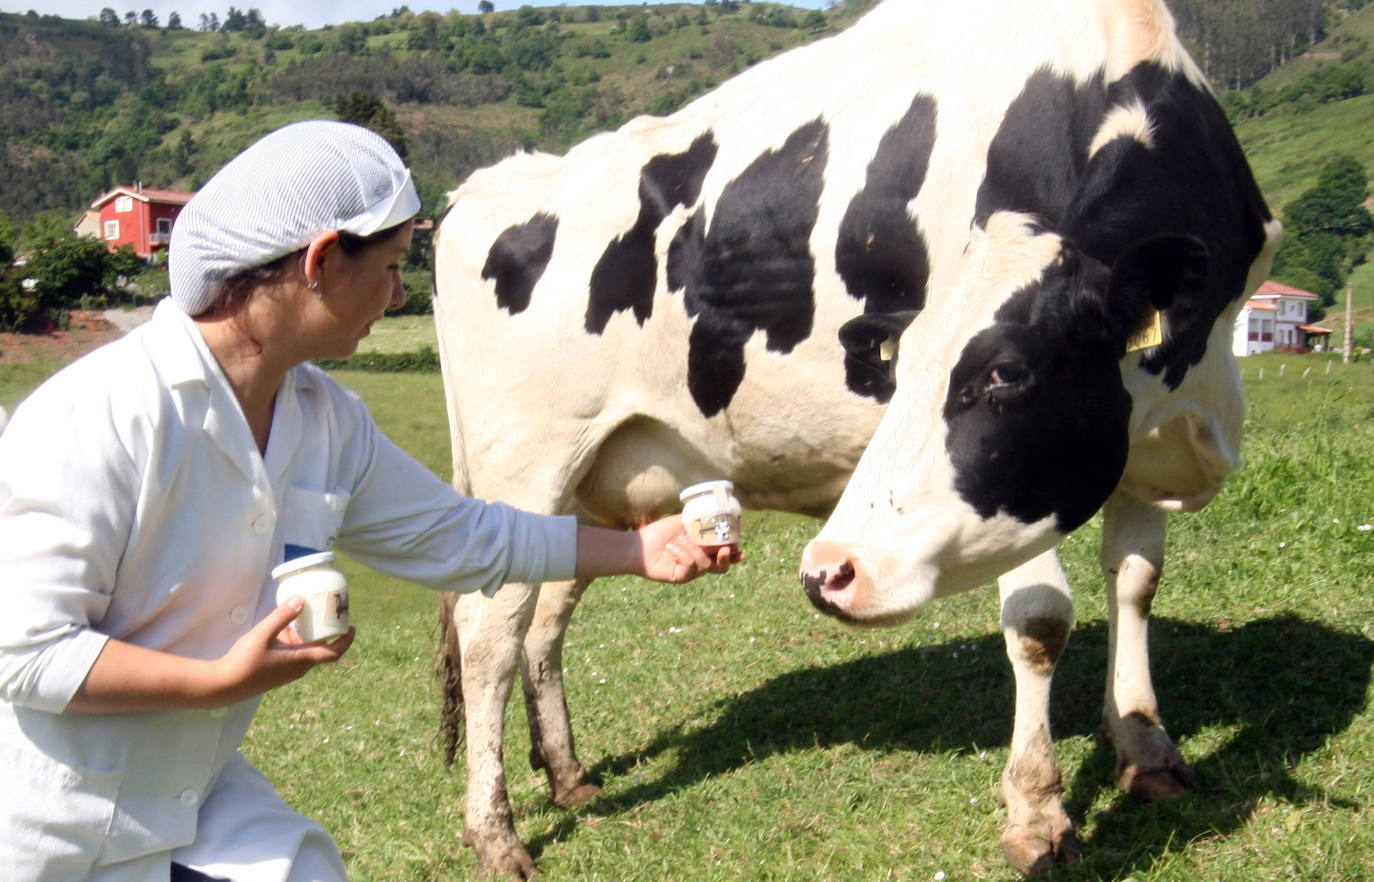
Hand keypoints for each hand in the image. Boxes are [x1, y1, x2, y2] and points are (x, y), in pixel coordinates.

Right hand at [209, 597, 354, 704]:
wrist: (224, 686)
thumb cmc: (244, 662)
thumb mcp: (263, 634)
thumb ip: (282, 617)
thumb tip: (301, 599)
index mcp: (302, 661)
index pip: (334, 652)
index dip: (346, 640)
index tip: (351, 627)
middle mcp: (298, 669)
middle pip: (320, 649)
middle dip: (325, 632)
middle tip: (326, 614)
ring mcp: (287, 673)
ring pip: (304, 652)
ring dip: (307, 636)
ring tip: (303, 616)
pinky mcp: (276, 674)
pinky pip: (293, 656)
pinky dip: (293, 642)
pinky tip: (281, 630)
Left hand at [637, 514, 742, 583]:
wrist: (639, 544)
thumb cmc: (659, 533)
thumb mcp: (683, 522)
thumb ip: (699, 519)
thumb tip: (717, 512)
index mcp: (703, 550)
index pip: (723, 555)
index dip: (734, 554)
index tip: (740, 549)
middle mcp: (699, 563)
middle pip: (721, 568)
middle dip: (727, 560)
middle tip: (725, 550)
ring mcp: (690, 572)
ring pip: (705, 566)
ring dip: (695, 551)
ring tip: (681, 540)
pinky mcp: (680, 577)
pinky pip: (690, 568)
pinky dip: (682, 555)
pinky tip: (671, 548)